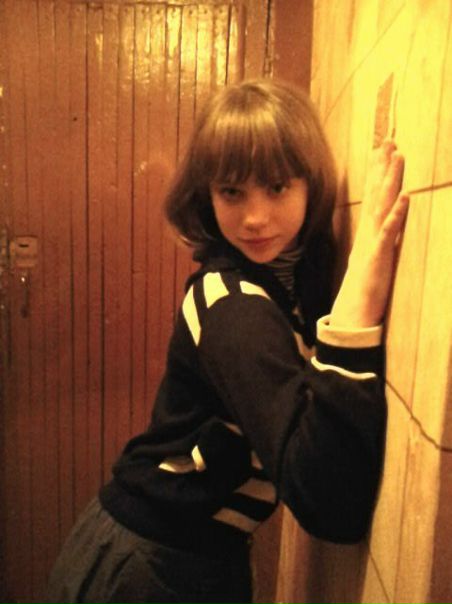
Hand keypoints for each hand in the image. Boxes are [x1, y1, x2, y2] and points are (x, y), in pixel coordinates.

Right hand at [330, 140, 409, 327]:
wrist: (353, 314)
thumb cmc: (363, 289)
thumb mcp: (371, 259)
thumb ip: (377, 241)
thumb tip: (381, 228)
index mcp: (368, 232)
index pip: (373, 196)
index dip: (378, 172)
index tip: (383, 149)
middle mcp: (369, 233)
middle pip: (376, 193)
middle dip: (382, 166)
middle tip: (389, 140)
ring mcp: (373, 243)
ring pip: (381, 205)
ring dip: (390, 180)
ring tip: (398, 156)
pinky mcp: (378, 257)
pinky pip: (388, 232)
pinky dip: (396, 213)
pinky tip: (405, 197)